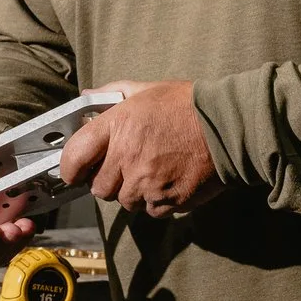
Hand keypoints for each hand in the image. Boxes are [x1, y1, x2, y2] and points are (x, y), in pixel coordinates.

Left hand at [59, 80, 219, 217]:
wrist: (230, 127)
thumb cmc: (188, 106)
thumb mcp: (147, 89)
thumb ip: (113, 92)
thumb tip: (88, 94)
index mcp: (118, 126)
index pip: (75, 156)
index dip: (70, 168)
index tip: (73, 172)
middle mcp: (128, 156)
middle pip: (99, 188)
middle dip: (108, 181)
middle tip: (125, 168)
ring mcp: (147, 182)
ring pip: (125, 202)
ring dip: (134, 193)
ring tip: (153, 172)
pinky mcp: (167, 200)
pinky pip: (150, 211)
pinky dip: (157, 202)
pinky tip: (169, 182)